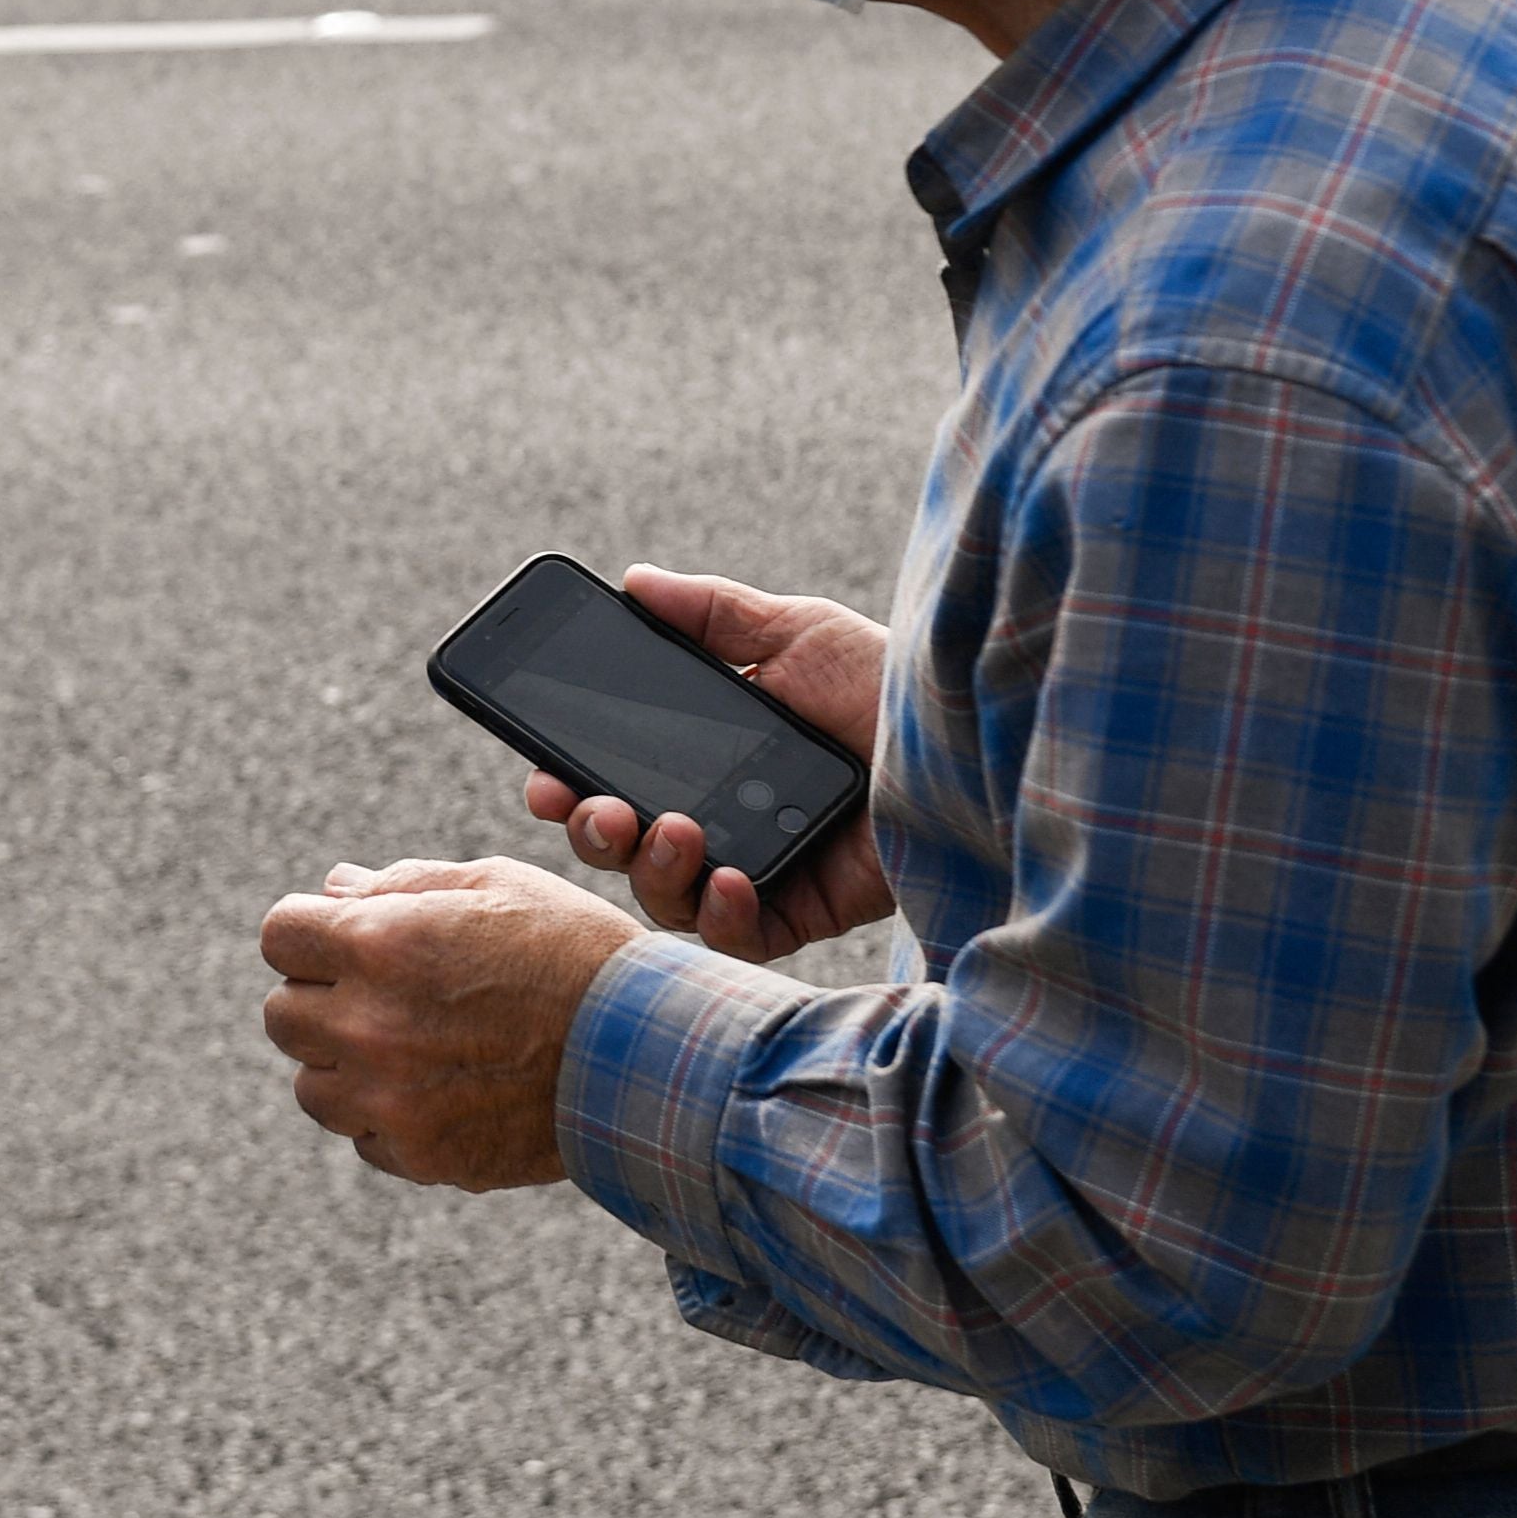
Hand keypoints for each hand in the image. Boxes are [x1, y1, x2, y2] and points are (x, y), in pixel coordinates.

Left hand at [258, 856, 640, 1189]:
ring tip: (411, 1047)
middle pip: (283, 1014)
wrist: (647, 1052)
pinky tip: (441, 1091)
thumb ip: (401, 885)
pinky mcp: (421, 1155)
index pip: (279, 935)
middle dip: (322, 997)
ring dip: (344, 1065)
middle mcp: (369, 1025)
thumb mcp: (494, 886)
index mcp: (379, 944)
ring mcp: (391, 1099)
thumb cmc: (574, 954)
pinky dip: (387, 1118)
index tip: (341, 939)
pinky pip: (364, 1138)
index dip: (310, 932)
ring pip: (311, 1087)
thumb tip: (334, 888)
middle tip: (383, 994)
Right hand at [523, 565, 894, 964]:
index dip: (569, 785)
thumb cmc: (890, 685)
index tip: (545, 777)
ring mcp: (758, 869)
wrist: (971, 738)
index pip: (615, 779)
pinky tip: (732, 879)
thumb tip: (635, 580)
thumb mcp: (796, 634)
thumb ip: (712, 613)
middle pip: (624, 847)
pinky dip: (721, 915)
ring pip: (666, 897)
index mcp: (708, 758)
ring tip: (678, 833)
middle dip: (593, 833)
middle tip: (600, 809)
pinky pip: (736, 937)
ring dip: (652, 869)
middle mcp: (723, 818)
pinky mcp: (801, 911)